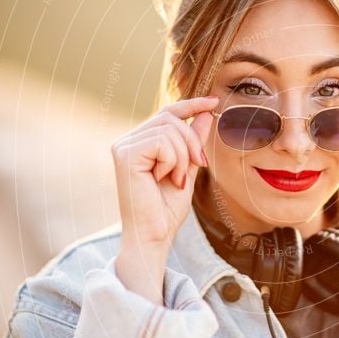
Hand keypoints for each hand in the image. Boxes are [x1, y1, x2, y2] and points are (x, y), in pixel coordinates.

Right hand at [110, 96, 218, 300]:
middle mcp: (127, 141)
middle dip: (192, 140)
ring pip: (169, 129)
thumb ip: (193, 141)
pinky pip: (163, 142)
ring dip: (183, 156)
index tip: (214, 102)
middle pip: (170, 117)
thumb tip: (205, 113)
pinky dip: (173, 161)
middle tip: (198, 164)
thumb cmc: (167, 209)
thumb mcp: (188, 167)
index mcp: (140, 142)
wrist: (155, 235)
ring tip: (176, 179)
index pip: (167, 113)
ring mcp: (123, 146)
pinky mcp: (125, 155)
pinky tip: (165, 179)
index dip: (192, 104)